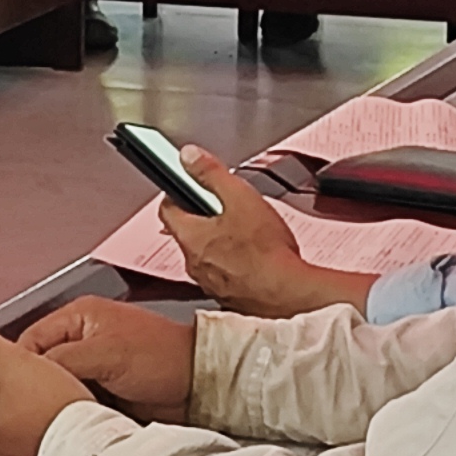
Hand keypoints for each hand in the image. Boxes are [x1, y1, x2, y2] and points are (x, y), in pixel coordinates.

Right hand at [9, 293, 196, 416]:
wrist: (199, 387)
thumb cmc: (162, 358)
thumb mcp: (104, 353)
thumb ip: (61, 359)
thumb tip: (28, 372)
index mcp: (78, 316)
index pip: (30, 339)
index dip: (19, 365)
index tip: (12, 390)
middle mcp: (81, 339)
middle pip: (41, 365)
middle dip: (37, 387)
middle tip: (32, 409)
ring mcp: (92, 366)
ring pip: (56, 387)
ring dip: (57, 402)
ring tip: (53, 419)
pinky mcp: (102, 390)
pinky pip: (75, 401)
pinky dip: (73, 412)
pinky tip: (71, 423)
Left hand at [159, 147, 356, 316]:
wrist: (288, 296)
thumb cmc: (265, 253)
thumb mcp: (240, 197)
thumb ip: (212, 174)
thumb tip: (189, 157)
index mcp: (190, 236)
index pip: (168, 209)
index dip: (178, 193)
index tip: (188, 186)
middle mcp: (194, 263)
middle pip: (188, 232)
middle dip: (204, 218)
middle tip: (226, 208)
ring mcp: (210, 283)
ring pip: (208, 255)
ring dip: (221, 243)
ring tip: (248, 234)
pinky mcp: (230, 297)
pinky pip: (226, 275)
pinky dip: (236, 265)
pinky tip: (257, 259)